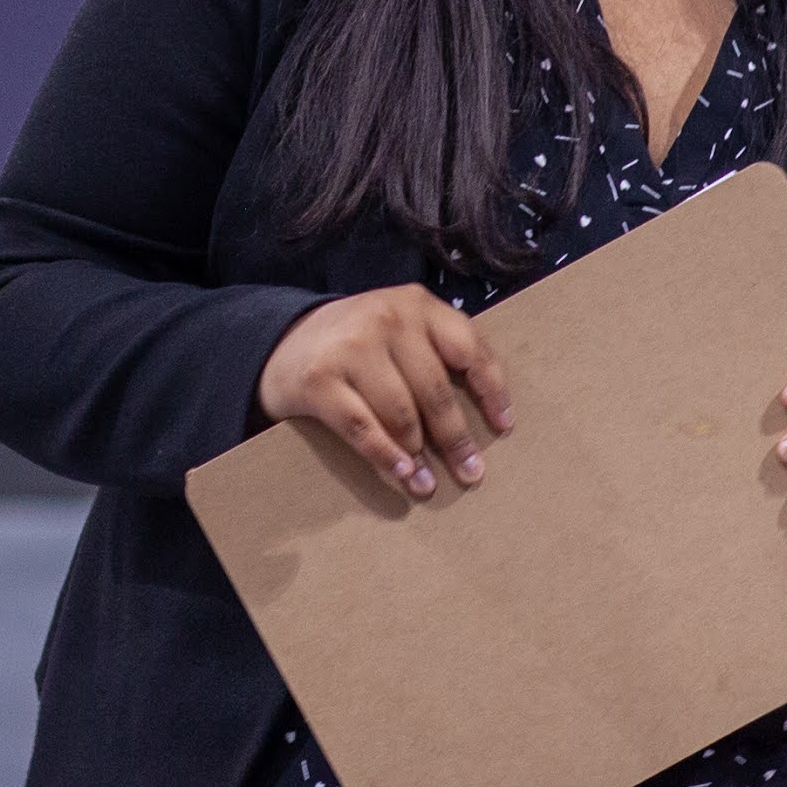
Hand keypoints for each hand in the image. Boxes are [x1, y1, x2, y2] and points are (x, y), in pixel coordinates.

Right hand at [258, 285, 514, 502]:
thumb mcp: (400, 328)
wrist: (283, 343)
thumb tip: (485, 413)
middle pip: (435, 390)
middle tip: (471, 473)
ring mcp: (350, 347)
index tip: (503, 427)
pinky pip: (362, 428)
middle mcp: (386, 318)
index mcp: (416, 303)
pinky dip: (386, 456)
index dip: (491, 391)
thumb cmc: (359, 344)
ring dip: (420, 455)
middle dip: (455, 438)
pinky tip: (403, 474)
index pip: (468, 348)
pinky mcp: (319, 380)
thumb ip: (437, 351)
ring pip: (401, 413)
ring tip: (430, 483)